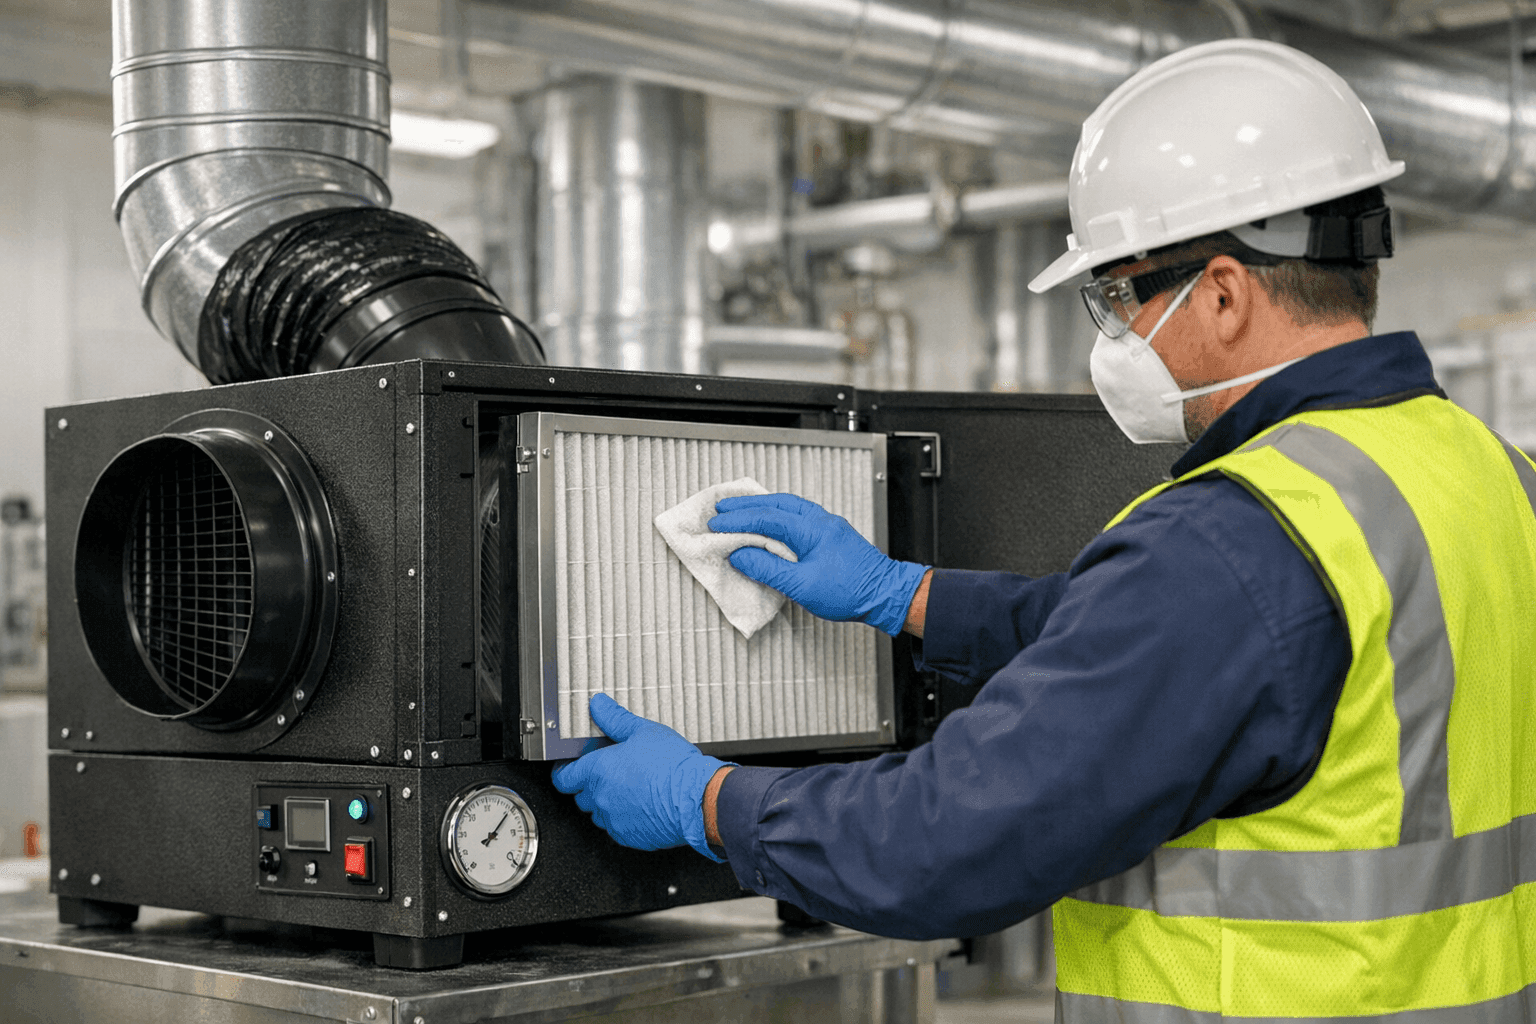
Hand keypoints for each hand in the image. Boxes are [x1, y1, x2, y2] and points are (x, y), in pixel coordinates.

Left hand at [551, 694, 730, 860]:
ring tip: (630, 788)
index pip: (563, 777)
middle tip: (611, 773)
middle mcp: (601, 798)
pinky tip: (642, 804)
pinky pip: (618, 828)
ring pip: (600, 813)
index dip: (565, 772)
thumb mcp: (644, 731)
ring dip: (607, 803)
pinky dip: (625, 818)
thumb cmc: (673, 766)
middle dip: (591, 785)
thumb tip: (598, 705)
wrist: (697, 798)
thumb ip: (615, 719)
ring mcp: (614, 820)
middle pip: (581, 795)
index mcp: (598, 771)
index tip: (571, 768)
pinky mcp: (630, 837)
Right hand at [709, 493, 927, 634]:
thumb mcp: (801, 585)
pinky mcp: (830, 534)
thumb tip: (740, 556)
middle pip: (775, 503)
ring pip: (787, 506)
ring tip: (739, 511)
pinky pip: (796, 515)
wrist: (886, 595)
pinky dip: (776, 515)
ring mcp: (826, 525)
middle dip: (745, 505)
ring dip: (761, 507)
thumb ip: (767, 569)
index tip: (716, 526)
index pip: (765, 518)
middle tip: (720, 509)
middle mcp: (819, 520)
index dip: (737, 521)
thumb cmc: (851, 591)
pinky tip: (769, 523)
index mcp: (811, 528)